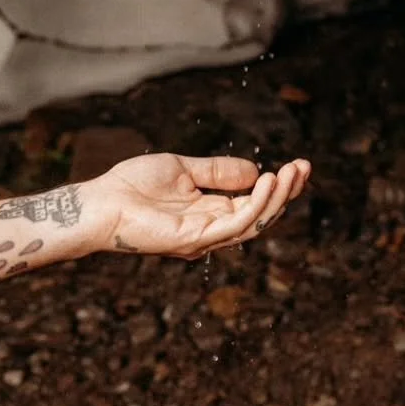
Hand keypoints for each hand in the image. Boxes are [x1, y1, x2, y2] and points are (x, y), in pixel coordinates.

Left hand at [85, 153, 309, 258]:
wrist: (100, 203)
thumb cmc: (133, 187)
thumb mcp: (183, 169)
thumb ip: (217, 171)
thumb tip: (254, 171)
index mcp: (209, 214)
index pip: (253, 204)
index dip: (278, 187)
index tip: (299, 165)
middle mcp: (211, 230)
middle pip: (260, 216)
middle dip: (286, 193)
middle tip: (305, 168)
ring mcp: (203, 238)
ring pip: (252, 223)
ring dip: (276, 199)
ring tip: (291, 173)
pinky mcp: (193, 240)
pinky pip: (233, 225)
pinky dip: (255, 206)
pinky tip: (267, 183)